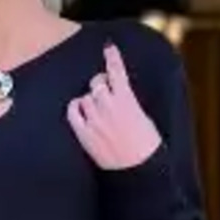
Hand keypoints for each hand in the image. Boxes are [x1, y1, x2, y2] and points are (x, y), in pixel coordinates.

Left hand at [66, 43, 161, 170]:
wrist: (138, 171)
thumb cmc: (147, 146)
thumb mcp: (144, 117)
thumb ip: (129, 102)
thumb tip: (119, 95)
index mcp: (127, 100)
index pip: (117, 71)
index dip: (112, 57)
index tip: (109, 47)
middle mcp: (108, 107)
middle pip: (97, 83)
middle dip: (101, 85)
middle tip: (106, 94)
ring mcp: (94, 120)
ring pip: (85, 97)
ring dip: (90, 99)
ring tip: (98, 110)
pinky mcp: (84, 134)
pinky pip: (73, 112)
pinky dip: (76, 108)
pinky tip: (80, 111)